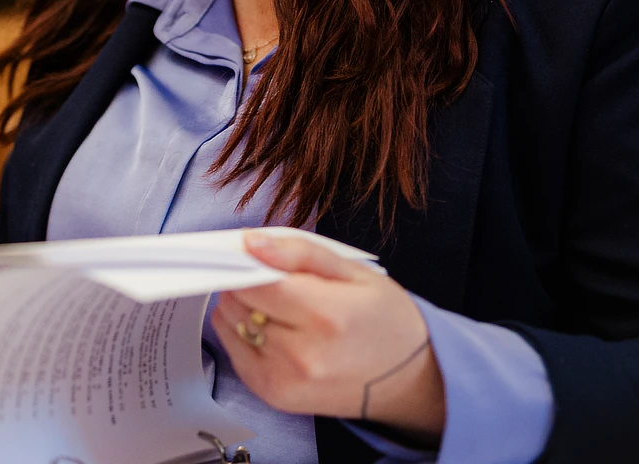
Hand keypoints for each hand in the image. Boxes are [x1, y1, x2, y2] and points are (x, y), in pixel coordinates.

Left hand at [211, 229, 445, 442]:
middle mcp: (302, 354)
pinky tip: (270, 327)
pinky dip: (241, 332)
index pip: (254, 282)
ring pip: (230, 324)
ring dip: (242, 307)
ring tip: (275, 305)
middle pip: (237, 302)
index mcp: (325, 315)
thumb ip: (299, 252)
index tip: (253, 255)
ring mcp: (285, 380)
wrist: (409, 378)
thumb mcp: (354, 271)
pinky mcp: (275, 396)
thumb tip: (251, 243)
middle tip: (271, 280)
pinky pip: (233, 351)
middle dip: (244, 282)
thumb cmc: (385, 319)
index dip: (247, 263)